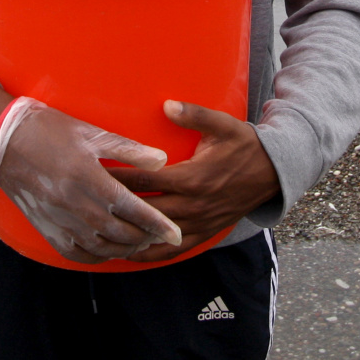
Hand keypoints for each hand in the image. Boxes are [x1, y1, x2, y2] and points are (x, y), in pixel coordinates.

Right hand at [0, 96, 182, 264]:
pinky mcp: (47, 230)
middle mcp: (76, 205)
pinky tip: (108, 250)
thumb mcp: (92, 133)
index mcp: (90, 178)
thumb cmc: (51, 131)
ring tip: (140, 243)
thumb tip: (162, 161)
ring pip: (102, 248)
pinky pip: (77, 254)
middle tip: (161, 236)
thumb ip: (129, 150)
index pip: (134, 210)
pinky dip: (97, 256)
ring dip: (125, 249)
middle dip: (146, 238)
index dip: (158, 225)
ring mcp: (60, 221)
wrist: (6, 142)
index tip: (176, 233)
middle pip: (121, 234)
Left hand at [106, 100, 279, 263]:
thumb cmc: (245, 145)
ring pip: (155, 235)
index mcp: (192, 178)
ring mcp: (198, 224)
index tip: (93, 172)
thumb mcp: (223, 124)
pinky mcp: (204, 234)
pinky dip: (150, 254)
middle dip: (114, 206)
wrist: (273, 173)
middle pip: (144, 209)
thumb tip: (167, 104)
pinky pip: (173, 251)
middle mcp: (192, 205)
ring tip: (99, 236)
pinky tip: (130, 254)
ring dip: (128, 235)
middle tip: (85, 204)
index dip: (118, 176)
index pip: (145, 179)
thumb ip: (194, 114)